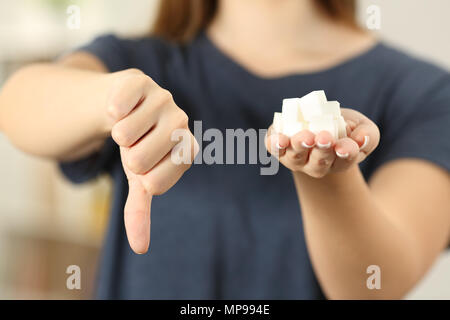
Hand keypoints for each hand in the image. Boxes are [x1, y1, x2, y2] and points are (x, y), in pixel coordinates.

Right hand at [107, 69, 197, 253]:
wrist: (122, 109)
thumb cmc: (137, 148)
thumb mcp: (138, 180)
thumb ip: (141, 210)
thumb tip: (140, 248)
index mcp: (188, 150)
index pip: (156, 182)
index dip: (140, 177)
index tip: (144, 165)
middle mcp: (182, 123)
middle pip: (138, 160)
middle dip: (126, 156)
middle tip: (134, 144)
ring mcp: (164, 99)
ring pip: (124, 134)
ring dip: (117, 135)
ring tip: (129, 126)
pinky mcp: (142, 81)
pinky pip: (116, 106)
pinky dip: (109, 111)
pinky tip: (119, 107)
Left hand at [265, 108, 379, 177]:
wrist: (317, 121)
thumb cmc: (344, 128)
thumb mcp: (362, 128)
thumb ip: (368, 136)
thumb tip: (361, 139)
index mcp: (339, 162)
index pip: (344, 159)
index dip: (345, 153)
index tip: (344, 146)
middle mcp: (315, 165)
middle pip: (318, 163)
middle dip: (321, 150)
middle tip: (323, 138)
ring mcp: (295, 158)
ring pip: (296, 157)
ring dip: (299, 146)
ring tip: (304, 137)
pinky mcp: (278, 148)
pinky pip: (274, 149)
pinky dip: (274, 144)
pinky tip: (276, 139)